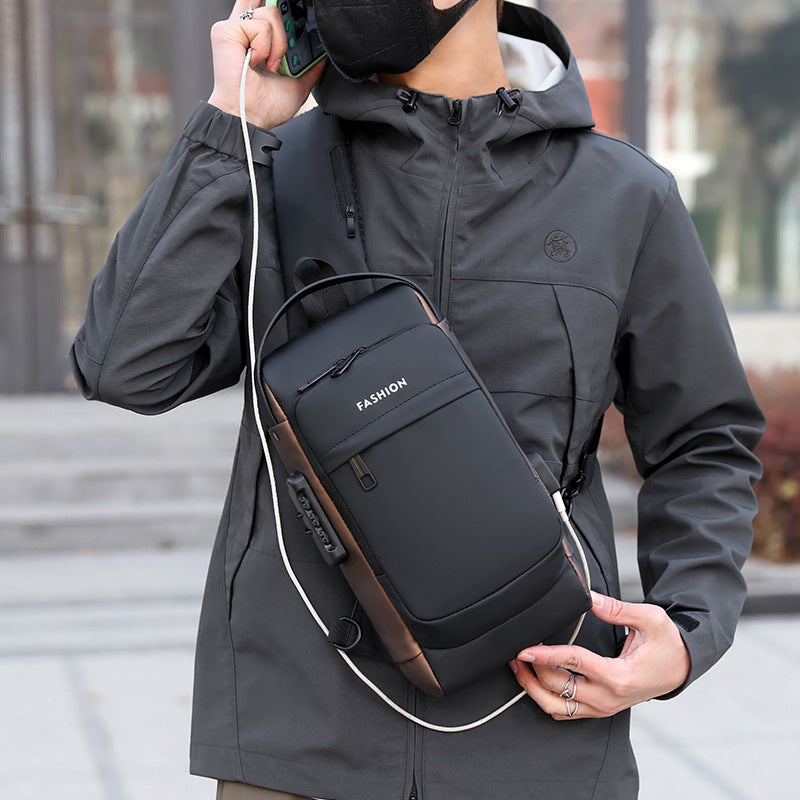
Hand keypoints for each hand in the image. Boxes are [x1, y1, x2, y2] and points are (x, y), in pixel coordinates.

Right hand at [207, 0, 326, 129]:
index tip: (292, 7)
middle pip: (270, 4)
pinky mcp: (226, 31)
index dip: (277, 4)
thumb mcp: (296, 85)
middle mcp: (244, 30)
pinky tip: (255, 63)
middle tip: (280, 57)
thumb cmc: (264, 107)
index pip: (265, 5)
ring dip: (278, 46)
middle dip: (283, 27)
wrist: (251, 118)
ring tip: (268, 65)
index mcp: (256, 39)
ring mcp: (234, 28)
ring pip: (271, 13)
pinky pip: (260, 26)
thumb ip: (309, 68)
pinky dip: (265, 48)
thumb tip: (321, 58)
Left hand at [509, 591, 690, 719]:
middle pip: (557, 688)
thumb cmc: (666, 643)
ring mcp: (602, 708)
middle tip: (515, 651)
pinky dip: (545, 697)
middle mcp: (608, 698)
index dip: (546, 655)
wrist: (679, 669)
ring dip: (532, 688)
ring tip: (518, 666)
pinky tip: (534, 679)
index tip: (525, 648)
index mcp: (619, 676)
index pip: (573, 663)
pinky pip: (564, 712)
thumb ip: (618, 609)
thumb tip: (590, 597)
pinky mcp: (599, 710)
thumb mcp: (650, 619)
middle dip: (531, 670)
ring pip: (555, 707)